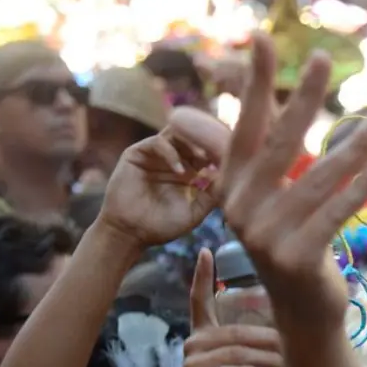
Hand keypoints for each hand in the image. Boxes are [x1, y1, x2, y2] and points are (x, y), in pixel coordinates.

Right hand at [97, 108, 221, 248]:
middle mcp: (174, 158)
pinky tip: (179, 171)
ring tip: (203, 159)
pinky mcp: (137, 153)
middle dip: (208, 143)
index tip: (235, 157)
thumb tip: (231, 176)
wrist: (131, 233)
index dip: (220, 151)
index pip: (208, 150)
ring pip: (177, 133)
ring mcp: (156, 154)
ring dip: (192, 144)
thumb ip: (212, 195)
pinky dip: (171, 153)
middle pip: (194, 137)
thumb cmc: (162, 225)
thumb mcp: (195, 211)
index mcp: (190, 170)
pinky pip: (157, 143)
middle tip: (220, 152)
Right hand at [182, 249, 284, 366]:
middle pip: (235, 333)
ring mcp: (191, 365)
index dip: (201, 276)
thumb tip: (286, 320)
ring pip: (235, 354)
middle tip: (295, 343)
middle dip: (267, 339)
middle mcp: (193, 344)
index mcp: (202, 333)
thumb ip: (248, 339)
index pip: (198, 300)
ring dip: (264, 359)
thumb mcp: (238, 358)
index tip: (206, 252)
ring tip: (287, 363)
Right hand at [217, 34, 366, 322]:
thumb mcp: (273, 196)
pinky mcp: (294, 257)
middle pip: (278, 143)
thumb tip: (262, 101)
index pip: (245, 125)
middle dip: (302, 98)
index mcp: (230, 185)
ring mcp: (264, 235)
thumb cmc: (293, 240)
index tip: (261, 38)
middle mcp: (240, 207)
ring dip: (353, 146)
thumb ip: (269, 153)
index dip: (253, 82)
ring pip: (316, 178)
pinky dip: (359, 185)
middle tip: (321, 58)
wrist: (302, 309)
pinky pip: (334, 211)